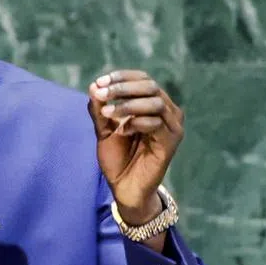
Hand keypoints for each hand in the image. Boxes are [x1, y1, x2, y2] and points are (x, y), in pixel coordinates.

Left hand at [87, 69, 183, 222]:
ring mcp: (172, 126)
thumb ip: (100, 110)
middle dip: (123, 88)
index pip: (142, 79)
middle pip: (150, 86)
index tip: (100, 82)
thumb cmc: (117, 158)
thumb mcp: (103, 131)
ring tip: (107, 113)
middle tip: (101, 94)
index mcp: (151, 104)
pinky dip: (137, 123)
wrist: (124, 187)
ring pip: (154, 102)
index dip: (122, 77)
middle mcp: (166, 111)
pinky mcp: (171, 141)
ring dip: (128, 105)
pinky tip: (122, 131)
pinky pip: (157, 123)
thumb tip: (94, 86)